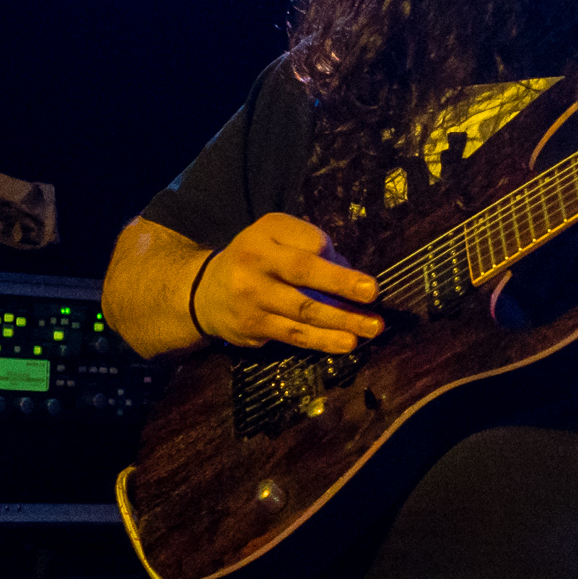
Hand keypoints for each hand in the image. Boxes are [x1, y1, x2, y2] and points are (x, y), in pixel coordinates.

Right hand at [193, 212, 384, 352]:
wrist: (205, 291)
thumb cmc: (257, 260)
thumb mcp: (275, 236)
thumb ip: (308, 244)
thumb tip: (348, 270)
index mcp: (265, 235)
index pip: (308, 243)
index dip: (336, 259)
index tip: (361, 276)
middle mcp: (254, 263)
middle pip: (303, 272)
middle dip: (341, 283)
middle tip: (373, 293)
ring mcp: (251, 298)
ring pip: (303, 310)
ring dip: (342, 320)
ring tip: (372, 327)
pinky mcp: (253, 327)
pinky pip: (294, 335)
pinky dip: (323, 340)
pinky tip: (347, 343)